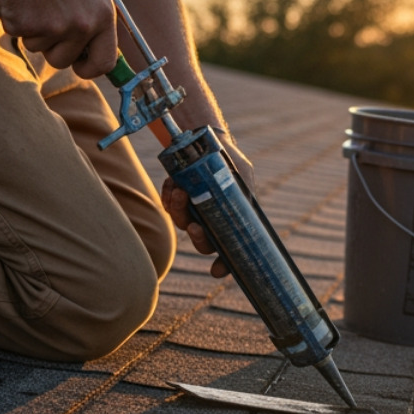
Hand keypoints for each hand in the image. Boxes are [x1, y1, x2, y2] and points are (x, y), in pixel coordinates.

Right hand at [0, 0, 117, 78]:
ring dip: (31, 28)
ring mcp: (54, 26)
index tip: (78, 66)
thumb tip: (93, 49)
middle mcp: (83, 25)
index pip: (104, 62)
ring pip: (36, 47)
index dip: (89, 68)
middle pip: (62, 60)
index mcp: (104, 17)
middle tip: (44, 16)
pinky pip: (16, 33)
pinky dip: (13, 16)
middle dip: (50, 46)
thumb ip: (95, 18)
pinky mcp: (26, 23)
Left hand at [159, 130, 256, 278]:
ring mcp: (193, 211)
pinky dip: (168, 195)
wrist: (206, 142)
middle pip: (203, 242)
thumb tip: (246, 203)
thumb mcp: (241, 174)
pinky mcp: (176, 200)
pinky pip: (168, 205)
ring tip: (179, 190)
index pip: (230, 248)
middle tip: (193, 226)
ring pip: (181, 222)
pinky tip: (172, 182)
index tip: (215, 271)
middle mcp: (211, 220)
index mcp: (231, 219)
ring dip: (178, 209)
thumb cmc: (228, 161)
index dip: (224, 264)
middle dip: (197, 237)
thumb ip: (243, 189)